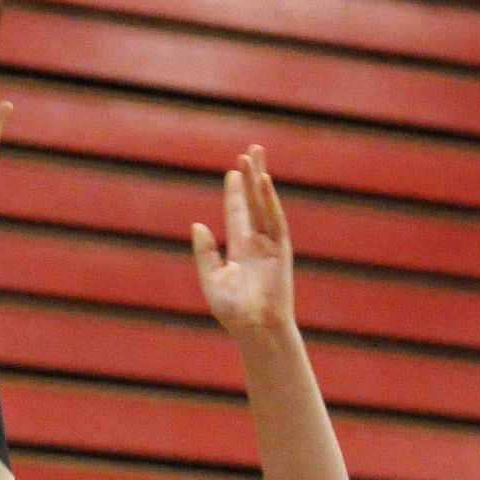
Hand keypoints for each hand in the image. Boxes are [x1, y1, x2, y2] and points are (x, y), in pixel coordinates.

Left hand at [191, 145, 293, 338]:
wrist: (255, 328)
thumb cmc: (234, 311)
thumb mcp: (212, 279)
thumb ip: (205, 252)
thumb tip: (198, 224)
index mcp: (240, 250)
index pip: (237, 214)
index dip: (234, 192)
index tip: (232, 172)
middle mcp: (257, 242)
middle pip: (253, 202)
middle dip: (250, 177)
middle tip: (249, 151)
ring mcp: (270, 244)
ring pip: (264, 204)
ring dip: (259, 180)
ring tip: (254, 155)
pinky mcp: (281, 249)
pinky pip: (275, 219)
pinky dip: (269, 200)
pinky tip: (264, 181)